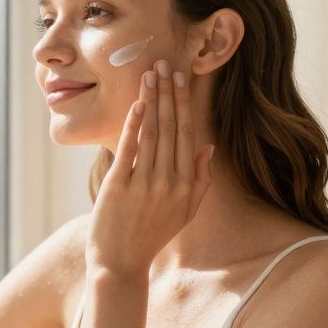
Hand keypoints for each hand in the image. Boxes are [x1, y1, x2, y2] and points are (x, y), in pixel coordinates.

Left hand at [87, 59, 214, 276]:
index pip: (188, 134)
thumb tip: (208, 147)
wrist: (120, 264)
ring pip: (152, 133)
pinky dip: (134, 125)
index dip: (185, 103)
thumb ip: (199, 180)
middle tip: (164, 63)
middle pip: (172, 127)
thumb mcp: (184, 212)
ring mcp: (145, 185)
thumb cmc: (150, 236)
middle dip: (168, 92)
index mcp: (187, 185)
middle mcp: (170, 183)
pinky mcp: (119, 187)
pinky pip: (129, 150)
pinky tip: (137, 103)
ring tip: (149, 74)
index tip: (181, 78)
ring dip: (151, 100)